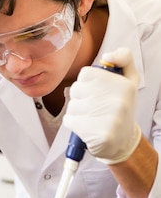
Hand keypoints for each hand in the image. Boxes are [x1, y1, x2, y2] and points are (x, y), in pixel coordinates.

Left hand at [64, 47, 140, 163]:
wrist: (122, 142)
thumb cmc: (119, 107)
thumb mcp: (128, 80)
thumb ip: (123, 59)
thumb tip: (109, 55)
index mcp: (125, 85)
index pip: (85, 73)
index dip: (87, 83)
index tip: (98, 91)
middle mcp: (120, 100)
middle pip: (76, 89)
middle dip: (80, 98)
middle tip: (95, 107)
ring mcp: (111, 118)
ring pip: (72, 105)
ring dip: (77, 112)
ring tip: (92, 118)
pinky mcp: (99, 134)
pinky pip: (69, 120)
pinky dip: (73, 124)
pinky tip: (87, 128)